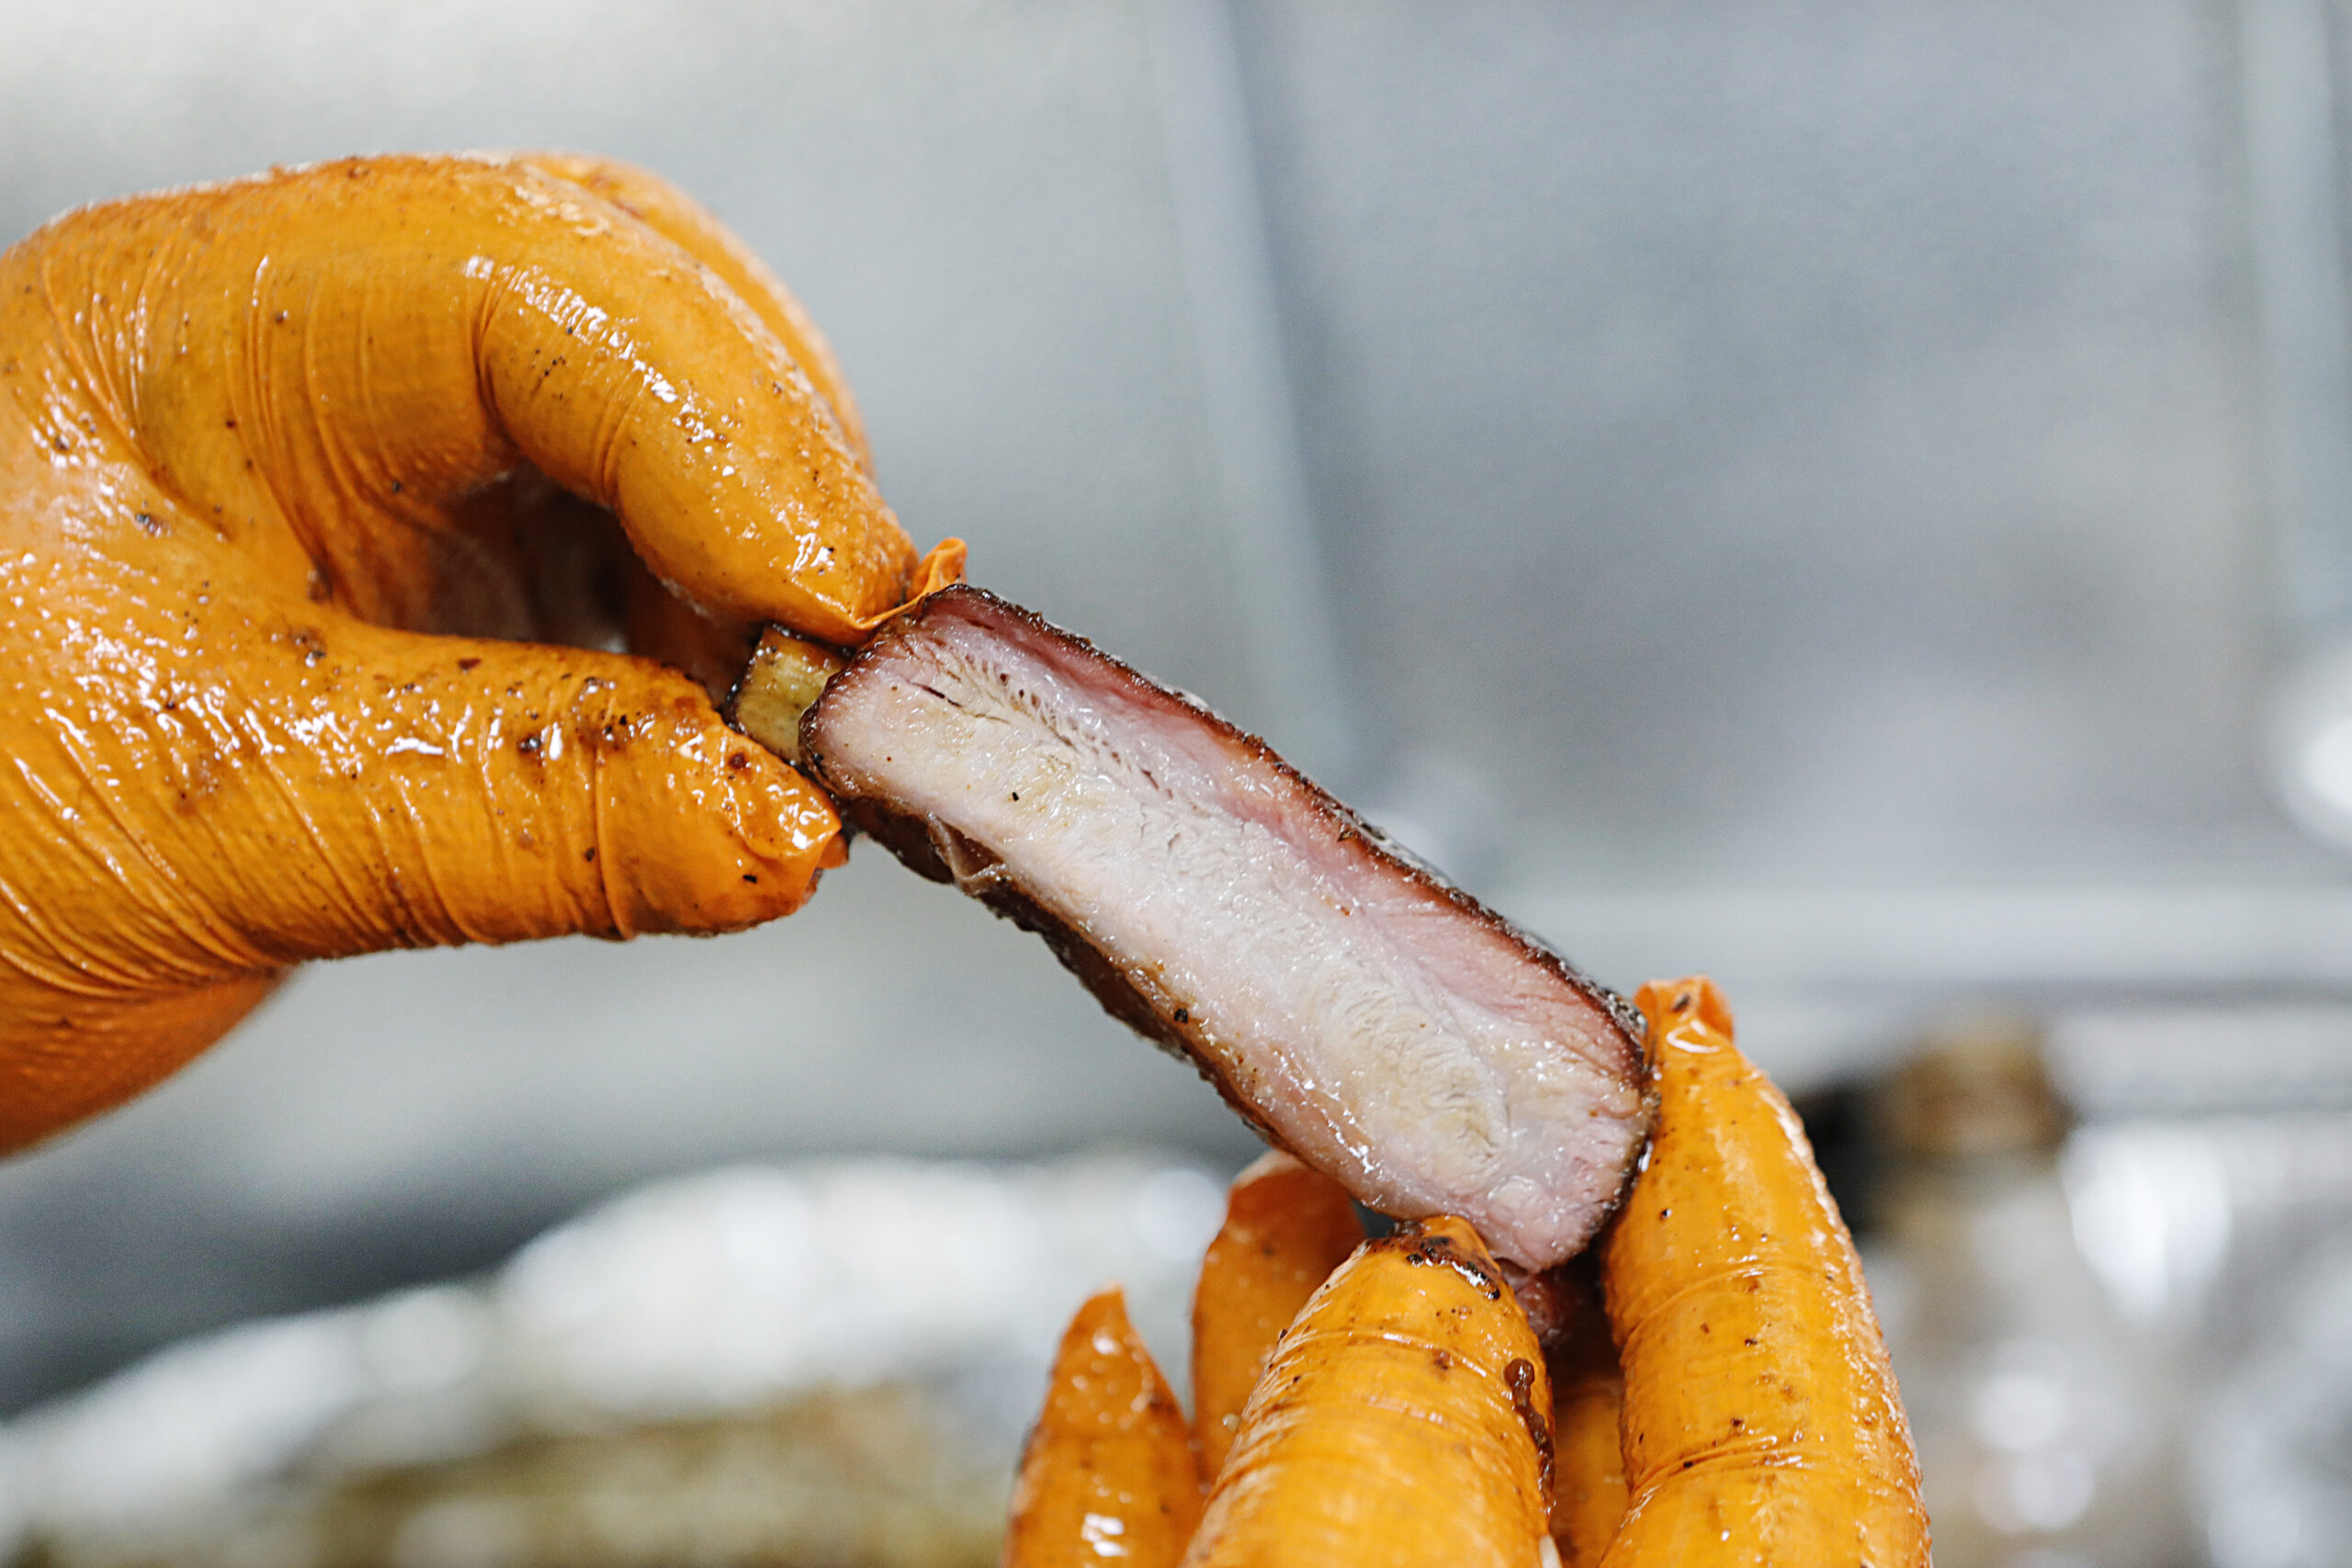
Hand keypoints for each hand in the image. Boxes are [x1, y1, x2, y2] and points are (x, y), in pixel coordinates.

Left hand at [0, 153, 958, 1148]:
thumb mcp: (211, 829)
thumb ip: (525, 814)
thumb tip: (787, 821)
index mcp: (200, 333)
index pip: (531, 290)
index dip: (723, 429)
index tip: (840, 602)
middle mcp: (305, 363)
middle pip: (633, 314)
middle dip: (770, 475)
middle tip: (854, 655)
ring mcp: (377, 469)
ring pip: (657, 435)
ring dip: (760, 568)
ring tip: (799, 717)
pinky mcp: (433, 584)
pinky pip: (630, 561)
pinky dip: (719, 645)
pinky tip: (738, 734)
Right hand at [1000, 977, 1930, 1566]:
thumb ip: (1405, 1417)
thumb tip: (1410, 1283)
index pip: (1779, 1393)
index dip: (1738, 1185)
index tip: (1687, 1028)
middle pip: (1541, 1413)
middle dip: (1462, 1224)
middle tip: (1420, 1077)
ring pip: (1353, 1485)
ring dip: (1290, 1318)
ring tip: (1260, 1181)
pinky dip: (1122, 1460)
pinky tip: (1095, 1351)